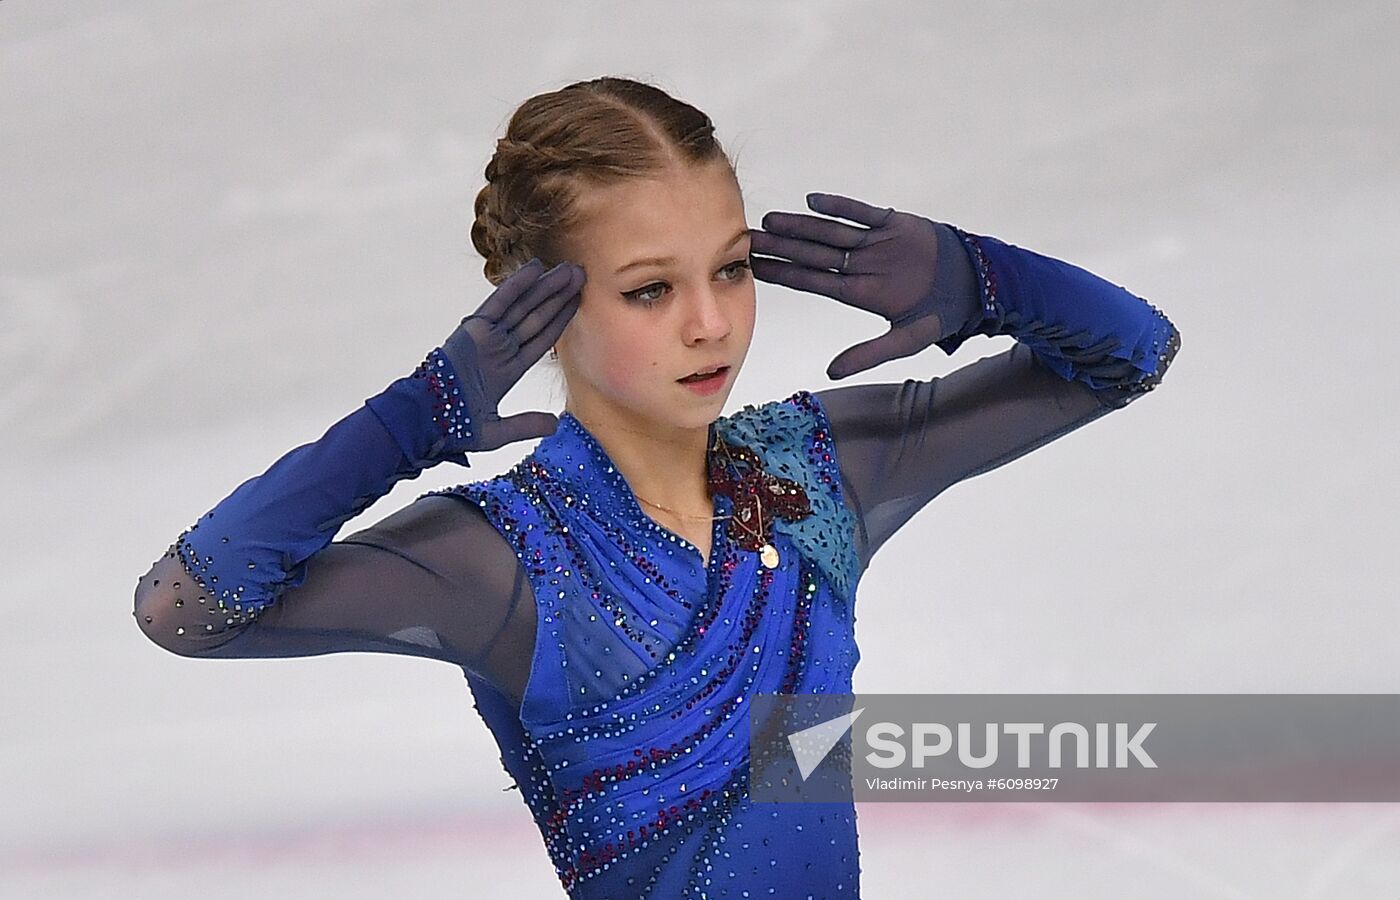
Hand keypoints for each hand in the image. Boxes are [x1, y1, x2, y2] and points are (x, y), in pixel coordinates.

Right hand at [439, 257, 584, 450]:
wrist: (426, 422)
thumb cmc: (453, 429)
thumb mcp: (496, 432)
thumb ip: (525, 426)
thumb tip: (554, 425)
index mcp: (508, 370)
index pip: (541, 339)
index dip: (560, 319)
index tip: (578, 301)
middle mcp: (500, 349)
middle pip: (536, 317)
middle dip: (559, 296)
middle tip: (580, 275)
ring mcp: (488, 336)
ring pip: (523, 306)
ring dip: (546, 287)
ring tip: (570, 269)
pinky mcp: (474, 328)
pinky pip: (500, 302)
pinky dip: (517, 284)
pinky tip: (536, 268)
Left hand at [749, 192, 950, 379]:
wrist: (975, 285)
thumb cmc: (939, 315)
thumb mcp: (905, 340)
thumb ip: (868, 354)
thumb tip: (831, 372)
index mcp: (859, 293)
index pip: (812, 282)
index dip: (783, 274)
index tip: (754, 268)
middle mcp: (860, 266)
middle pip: (812, 255)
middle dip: (781, 247)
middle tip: (748, 239)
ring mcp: (875, 243)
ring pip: (830, 232)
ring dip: (801, 226)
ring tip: (771, 220)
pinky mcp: (894, 223)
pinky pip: (862, 212)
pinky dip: (839, 206)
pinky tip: (812, 201)